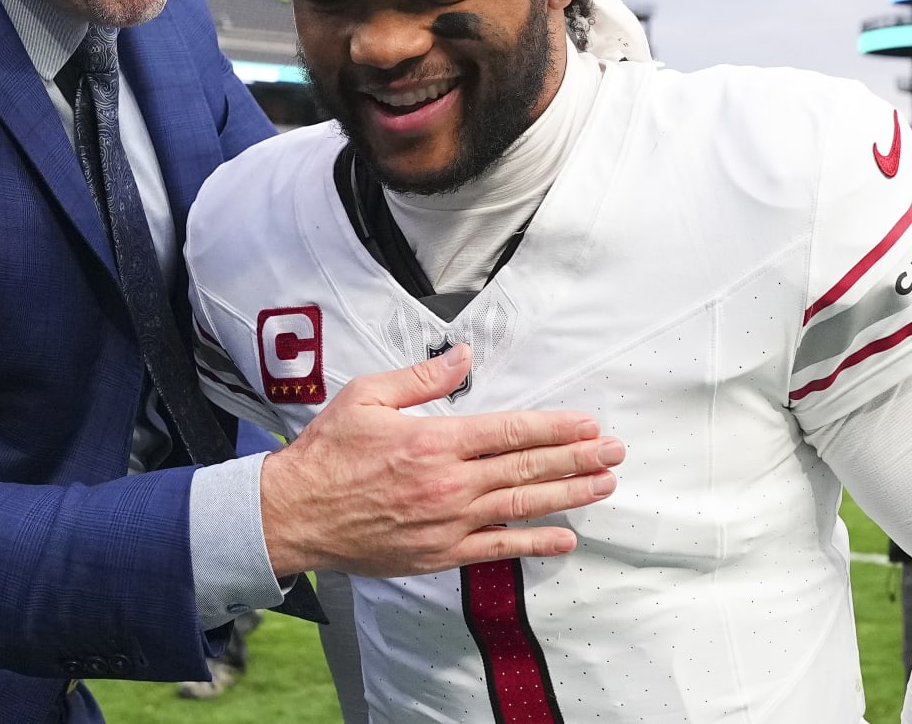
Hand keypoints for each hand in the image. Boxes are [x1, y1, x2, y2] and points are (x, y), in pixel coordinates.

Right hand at [259, 344, 624, 579]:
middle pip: (526, 468)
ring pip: (521, 507)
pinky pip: (498, 550)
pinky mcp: (440, 554)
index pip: (509, 432)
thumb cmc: (328, 453)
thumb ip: (420, 378)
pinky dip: (535, 544)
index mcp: (434, 440)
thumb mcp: (367, 397)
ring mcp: (448, 523)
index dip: (554, 428)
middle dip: (577, 458)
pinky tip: (565, 539)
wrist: (295, 514)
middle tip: (615, 452)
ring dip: (569, 495)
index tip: (588, 424)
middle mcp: (448, 483)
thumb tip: (464, 356)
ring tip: (604, 485)